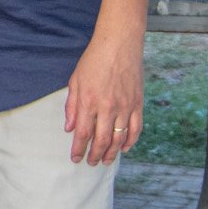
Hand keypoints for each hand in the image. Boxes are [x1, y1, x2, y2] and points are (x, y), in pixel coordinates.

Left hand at [66, 30, 143, 164]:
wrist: (119, 45)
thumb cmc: (93, 61)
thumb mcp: (75, 81)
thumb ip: (72, 106)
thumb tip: (69, 128)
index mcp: (88, 101)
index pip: (83, 133)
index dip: (79, 149)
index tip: (75, 159)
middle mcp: (107, 107)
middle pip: (101, 139)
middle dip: (95, 154)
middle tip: (91, 163)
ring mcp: (125, 107)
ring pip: (119, 138)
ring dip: (112, 152)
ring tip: (105, 161)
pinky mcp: (137, 104)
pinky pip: (135, 128)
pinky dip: (130, 141)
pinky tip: (124, 149)